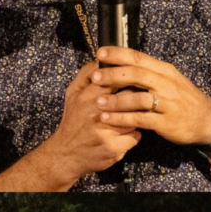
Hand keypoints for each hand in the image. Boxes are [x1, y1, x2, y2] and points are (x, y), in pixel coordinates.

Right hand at [42, 60, 140, 184]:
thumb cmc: (73, 121)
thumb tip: (102, 57)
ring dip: (139, 116)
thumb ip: (86, 74)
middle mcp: (96, 113)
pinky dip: (134, 135)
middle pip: (131, 98)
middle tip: (145, 98)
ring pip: (136, 118)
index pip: (117, 80)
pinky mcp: (113, 148)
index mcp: (87, 97)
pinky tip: (126, 134)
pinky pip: (135, 137)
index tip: (136, 80)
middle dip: (140, 97)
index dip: (130, 78)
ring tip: (135, 116)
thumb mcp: (73, 94)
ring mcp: (106, 132)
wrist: (65, 154)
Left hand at [92, 46, 210, 145]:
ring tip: (97, 101)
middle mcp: (166, 84)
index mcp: (164, 70)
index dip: (118, 54)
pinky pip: (140, 119)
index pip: (139, 58)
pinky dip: (122, 119)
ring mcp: (167, 103)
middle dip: (114, 74)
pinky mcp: (166, 122)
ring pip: (139, 98)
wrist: (206, 120)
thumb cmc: (181, 99)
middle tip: (95, 76)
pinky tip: (107, 118)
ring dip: (116, 100)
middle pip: (138, 74)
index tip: (100, 53)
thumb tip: (119, 62)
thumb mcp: (167, 80)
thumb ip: (146, 72)